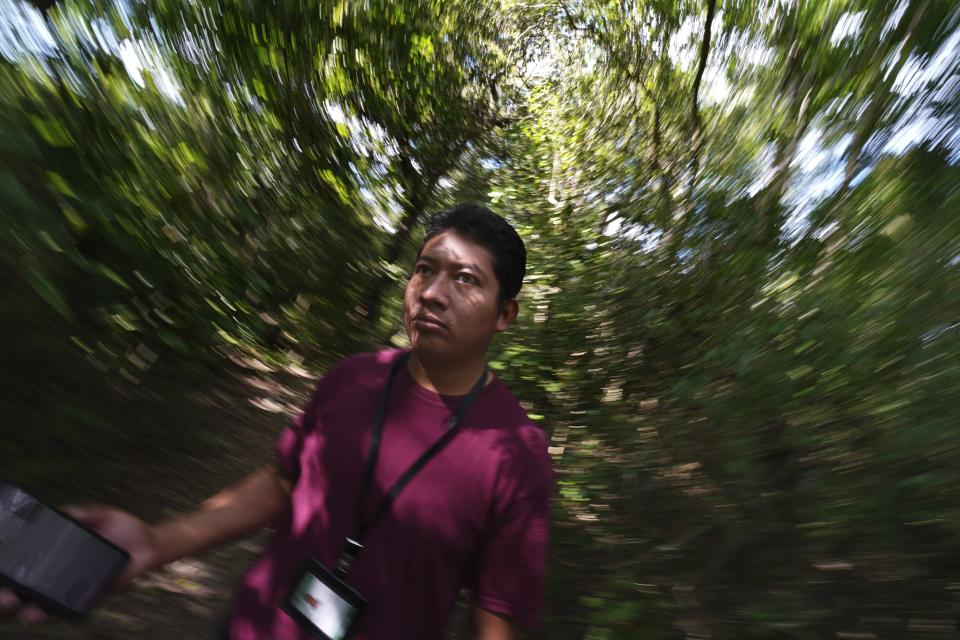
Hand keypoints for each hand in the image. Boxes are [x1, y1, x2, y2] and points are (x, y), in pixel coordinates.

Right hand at [0, 505, 158, 623]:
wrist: (151, 545)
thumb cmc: (125, 528)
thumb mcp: (104, 515)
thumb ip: (85, 512)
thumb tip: (65, 511)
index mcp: (60, 553)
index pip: (28, 565)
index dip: (10, 571)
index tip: (0, 572)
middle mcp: (61, 573)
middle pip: (27, 590)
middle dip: (9, 596)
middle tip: (5, 596)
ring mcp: (73, 587)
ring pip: (43, 605)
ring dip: (28, 609)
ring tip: (21, 607)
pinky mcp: (90, 597)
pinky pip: (70, 607)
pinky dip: (56, 610)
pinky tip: (44, 610)